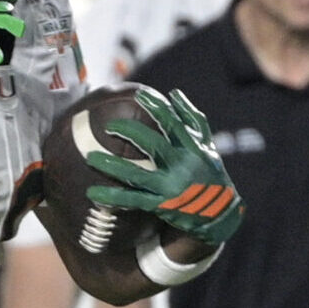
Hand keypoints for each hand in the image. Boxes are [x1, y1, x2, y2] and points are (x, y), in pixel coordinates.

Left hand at [77, 86, 243, 245]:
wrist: (219, 214)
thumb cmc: (209, 173)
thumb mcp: (207, 145)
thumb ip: (192, 119)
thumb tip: (174, 94)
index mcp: (193, 148)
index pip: (173, 124)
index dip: (156, 108)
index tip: (139, 96)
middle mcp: (182, 166)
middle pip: (153, 145)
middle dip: (130, 133)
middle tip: (109, 126)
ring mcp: (170, 187)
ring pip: (137, 175)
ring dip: (113, 166)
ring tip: (90, 158)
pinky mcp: (161, 206)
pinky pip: (133, 200)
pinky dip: (112, 197)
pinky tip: (93, 193)